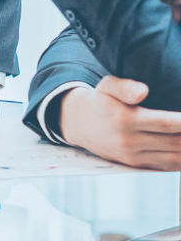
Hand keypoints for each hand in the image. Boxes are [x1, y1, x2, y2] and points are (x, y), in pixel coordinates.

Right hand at [60, 76, 180, 169]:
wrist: (80, 124)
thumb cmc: (99, 101)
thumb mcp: (106, 85)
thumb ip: (124, 86)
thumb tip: (143, 90)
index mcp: (124, 119)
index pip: (167, 123)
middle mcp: (129, 141)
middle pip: (175, 142)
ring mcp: (133, 156)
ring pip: (175, 158)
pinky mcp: (136, 165)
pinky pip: (167, 166)